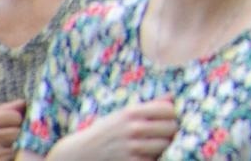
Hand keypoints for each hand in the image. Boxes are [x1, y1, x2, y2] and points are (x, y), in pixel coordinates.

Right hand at [0, 99, 23, 160]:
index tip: (14, 122)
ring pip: (18, 144)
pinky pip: (13, 156)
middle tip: (12, 134)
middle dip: (18, 132)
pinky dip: (12, 155)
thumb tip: (25, 102)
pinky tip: (2, 153)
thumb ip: (3, 110)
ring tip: (7, 144)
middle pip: (18, 130)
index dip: (18, 119)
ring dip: (17, 144)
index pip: (15, 116)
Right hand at [44, 97, 177, 160]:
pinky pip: (154, 159)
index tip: (167, 120)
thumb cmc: (105, 132)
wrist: (78, 154)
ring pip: (165, 145)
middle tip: (163, 135)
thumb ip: (149, 106)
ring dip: (163, 147)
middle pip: (171, 128)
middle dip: (170, 132)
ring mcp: (131, 147)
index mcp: (132, 112)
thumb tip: (172, 96)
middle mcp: (132, 128)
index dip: (172, 115)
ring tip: (154, 145)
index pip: (169, 109)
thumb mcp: (122, 115)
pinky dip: (153, 158)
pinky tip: (145, 155)